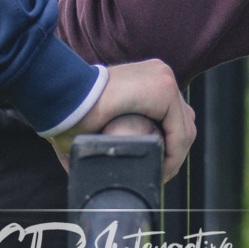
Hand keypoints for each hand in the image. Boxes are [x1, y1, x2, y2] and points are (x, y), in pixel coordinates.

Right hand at [50, 59, 196, 180]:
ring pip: (185, 127)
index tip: (158, 167)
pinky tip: (161, 167)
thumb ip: (116, 135)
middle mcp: (159, 73)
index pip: (173, 115)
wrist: (63, 99)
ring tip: (159, 174)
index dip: (171, 145)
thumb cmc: (72, 115)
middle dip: (175, 151)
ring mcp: (163, 77)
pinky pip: (180, 129)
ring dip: (175, 156)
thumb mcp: (102, 123)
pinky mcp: (163, 87)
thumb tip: (111, 166)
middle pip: (183, 120)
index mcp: (147, 78)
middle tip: (160, 173)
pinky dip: (174, 153)